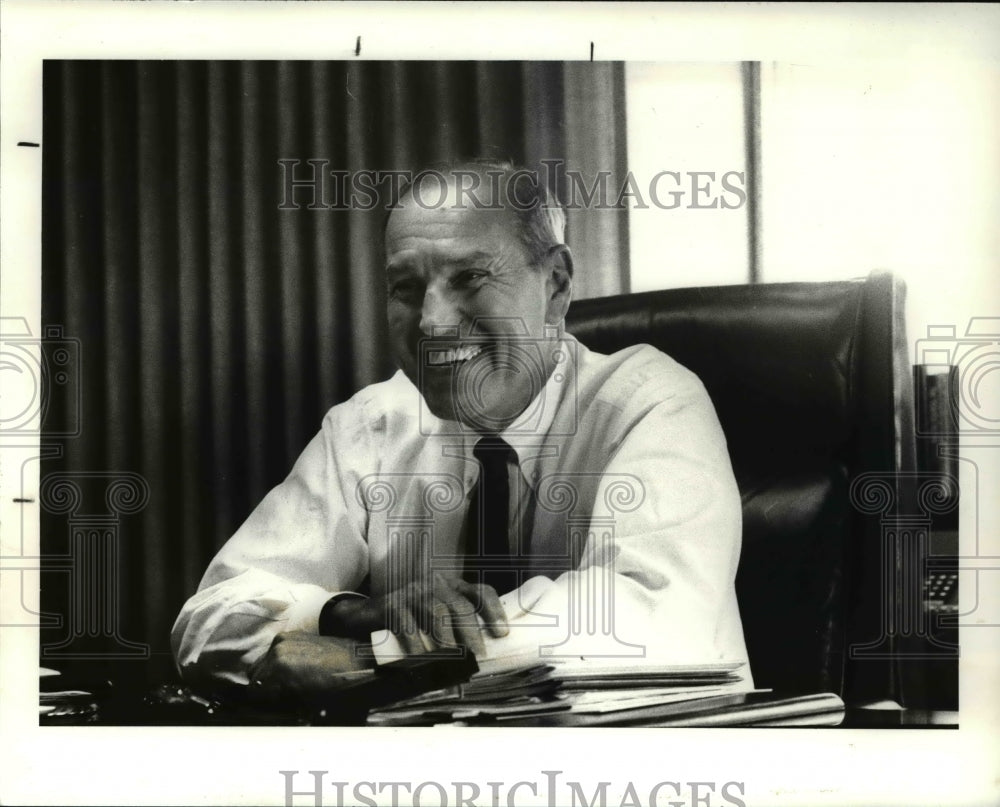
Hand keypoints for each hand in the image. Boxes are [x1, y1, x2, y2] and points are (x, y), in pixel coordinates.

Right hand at [248, 631, 372, 699]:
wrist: (361, 663)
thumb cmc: (339, 688)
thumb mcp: (308, 706)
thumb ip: (282, 705)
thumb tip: (272, 709)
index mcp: (279, 669)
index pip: (253, 691)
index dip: (262, 704)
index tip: (272, 708)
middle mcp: (277, 651)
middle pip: (254, 674)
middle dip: (264, 688)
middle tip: (280, 698)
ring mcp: (285, 640)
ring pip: (263, 661)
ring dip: (271, 673)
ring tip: (289, 685)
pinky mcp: (294, 634)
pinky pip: (275, 651)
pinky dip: (279, 661)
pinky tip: (295, 671)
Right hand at [330, 574, 508, 656]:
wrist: (365, 615)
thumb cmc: (409, 620)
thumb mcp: (435, 619)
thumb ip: (455, 628)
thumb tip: (482, 659)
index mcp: (452, 587)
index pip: (479, 591)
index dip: (494, 610)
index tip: (503, 634)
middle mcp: (434, 584)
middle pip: (459, 604)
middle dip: (472, 631)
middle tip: (479, 656)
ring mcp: (412, 592)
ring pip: (436, 612)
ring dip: (447, 640)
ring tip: (455, 661)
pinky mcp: (391, 604)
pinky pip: (407, 624)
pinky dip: (417, 645)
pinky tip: (423, 660)